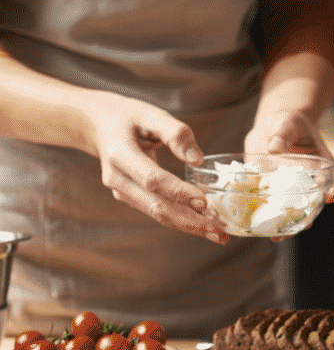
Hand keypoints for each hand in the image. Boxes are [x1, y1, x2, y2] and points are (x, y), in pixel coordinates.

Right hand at [85, 91, 228, 243]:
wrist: (97, 124)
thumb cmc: (128, 117)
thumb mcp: (151, 114)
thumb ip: (176, 133)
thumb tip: (198, 160)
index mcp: (120, 154)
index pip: (152, 179)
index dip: (178, 192)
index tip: (205, 201)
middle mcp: (117, 178)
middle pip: (156, 206)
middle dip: (189, 221)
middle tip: (219, 232)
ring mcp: (121, 191)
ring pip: (157, 214)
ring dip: (188, 226)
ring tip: (218, 235)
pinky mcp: (129, 197)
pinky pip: (156, 211)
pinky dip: (180, 220)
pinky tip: (203, 225)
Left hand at [245, 109, 333, 241]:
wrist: (271, 127)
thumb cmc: (286, 122)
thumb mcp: (287, 124)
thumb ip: (283, 134)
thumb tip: (275, 150)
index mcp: (320, 165)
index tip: (330, 196)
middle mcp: (307, 181)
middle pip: (313, 203)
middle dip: (308, 217)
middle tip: (301, 226)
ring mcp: (289, 188)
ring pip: (292, 210)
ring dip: (286, 225)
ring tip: (277, 235)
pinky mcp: (271, 190)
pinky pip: (270, 206)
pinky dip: (265, 217)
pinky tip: (257, 227)